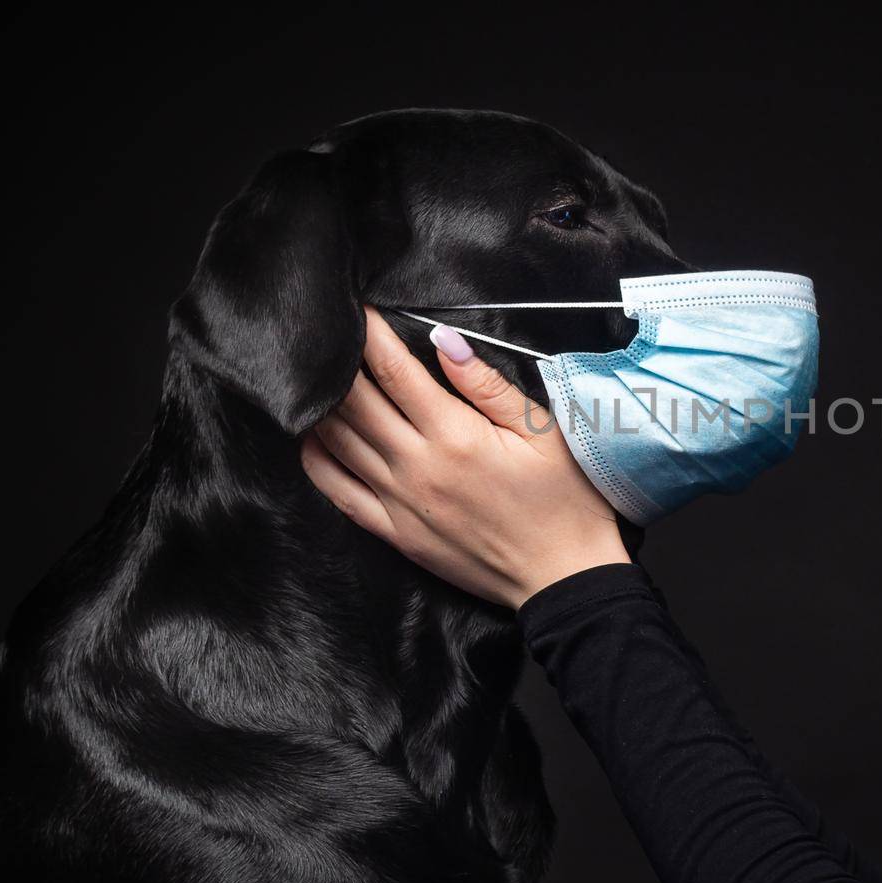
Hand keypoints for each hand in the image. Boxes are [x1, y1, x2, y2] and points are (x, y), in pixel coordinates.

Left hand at [300, 306, 631, 608]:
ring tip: (319, 375)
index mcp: (455, 435)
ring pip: (337, 441)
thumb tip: (444, 340)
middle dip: (339, 361)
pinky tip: (316, 435)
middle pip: (353, 401)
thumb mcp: (543, 432)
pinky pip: (337, 491)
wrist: (562, 576)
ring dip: (323, 403)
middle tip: (330, 334)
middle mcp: (417, 467)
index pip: (393, 370)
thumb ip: (488, 386)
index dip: (369, 332)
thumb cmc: (565, 499)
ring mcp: (400, 502)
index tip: (357, 306)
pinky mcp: (395, 533)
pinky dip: (317, 458)